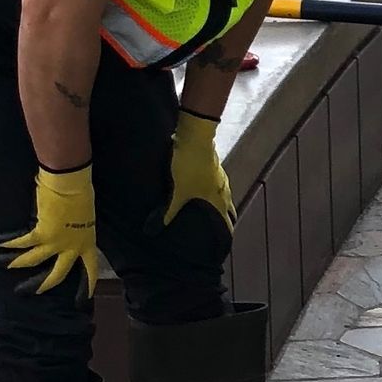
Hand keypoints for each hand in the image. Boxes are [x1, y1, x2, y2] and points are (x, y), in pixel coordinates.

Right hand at [0, 165, 98, 298]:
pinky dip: (8, 243)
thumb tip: (67, 231)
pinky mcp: (41, 234)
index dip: (87, 284)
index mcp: (87, 243)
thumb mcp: (85, 218)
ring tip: (1, 266)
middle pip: (58, 274)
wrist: (72, 184)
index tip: (83, 298)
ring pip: (33, 261)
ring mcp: (56, 243)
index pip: (90, 269)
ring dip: (15, 263)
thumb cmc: (81, 194)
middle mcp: (72, 248)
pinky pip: (21, 243)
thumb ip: (76, 230)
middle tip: (32, 292)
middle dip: (44, 285)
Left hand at [162, 108, 234, 230]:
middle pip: (228, 209)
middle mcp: (223, 190)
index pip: (227, 221)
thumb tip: (153, 231)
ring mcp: (220, 177)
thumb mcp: (177, 192)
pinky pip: (216, 183)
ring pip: (223, 195)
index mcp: (217, 200)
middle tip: (217, 229)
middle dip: (225, 219)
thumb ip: (168, 212)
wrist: (195, 137)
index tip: (224, 244)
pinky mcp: (214, 165)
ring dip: (218, 203)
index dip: (226, 233)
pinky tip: (201, 188)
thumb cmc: (190, 167)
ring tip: (209, 210)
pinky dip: (211, 190)